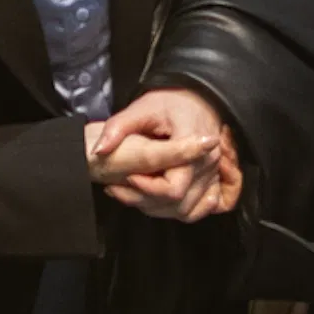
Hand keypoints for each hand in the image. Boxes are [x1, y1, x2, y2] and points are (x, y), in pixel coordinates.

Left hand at [87, 86, 239, 222]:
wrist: (196, 101)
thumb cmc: (169, 103)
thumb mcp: (141, 108)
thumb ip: (118, 127)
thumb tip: (99, 150)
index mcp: (194, 143)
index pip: (173, 188)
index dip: (146, 189)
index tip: (127, 176)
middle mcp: (209, 163)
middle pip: (178, 204)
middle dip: (144, 201)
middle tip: (118, 188)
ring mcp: (214, 174)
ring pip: (186, 211)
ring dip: (157, 208)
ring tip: (133, 192)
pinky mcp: (213, 181)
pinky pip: (201, 209)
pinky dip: (181, 212)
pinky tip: (160, 202)